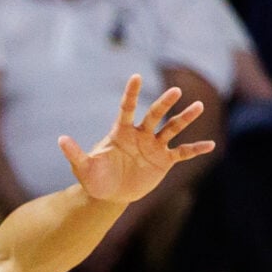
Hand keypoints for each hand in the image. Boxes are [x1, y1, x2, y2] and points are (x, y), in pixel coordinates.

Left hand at [59, 76, 212, 205]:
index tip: (136, 76)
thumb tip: (61, 139)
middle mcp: (141, 135)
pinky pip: (183, 152)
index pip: (126, 108)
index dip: (131, 94)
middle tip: (176, 92)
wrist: (108, 194)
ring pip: (172, 128)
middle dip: (164, 104)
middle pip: (155, 115)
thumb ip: (74, 153)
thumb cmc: (94, 178)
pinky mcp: (164, 160)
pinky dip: (195, 149)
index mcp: (121, 132)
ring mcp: (154, 146)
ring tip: (199, 107)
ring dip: (185, 118)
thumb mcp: (83, 167)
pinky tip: (210, 145)